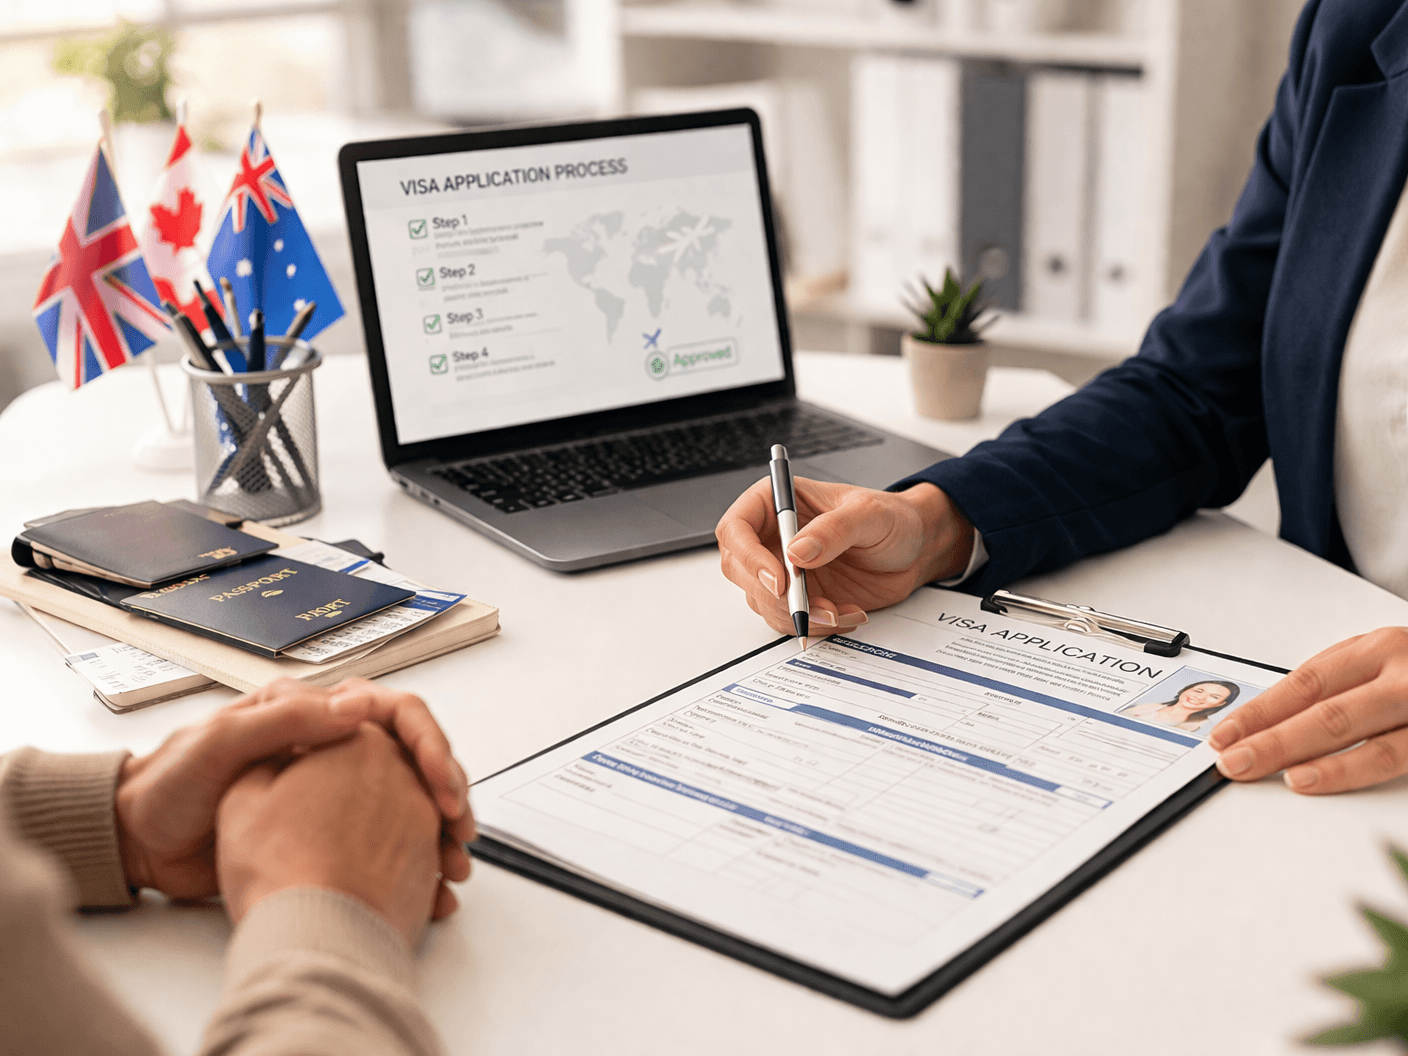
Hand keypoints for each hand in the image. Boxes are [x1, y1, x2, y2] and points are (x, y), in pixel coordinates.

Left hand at [115, 678, 473, 900]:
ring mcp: (336, 788)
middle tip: (457, 830)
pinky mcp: (329, 830)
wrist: (141, 843)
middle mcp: (334, 744)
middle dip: (447, 790)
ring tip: (451, 865)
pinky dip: (413, 859)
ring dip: (438, 830)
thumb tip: (357, 708)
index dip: (429, 745)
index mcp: (314, 713)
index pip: (396, 713)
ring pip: (410, 799)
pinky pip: (387, 838)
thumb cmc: (171, 785)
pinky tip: (426, 883)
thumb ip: (285, 721)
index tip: (441, 786)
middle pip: (415, 756)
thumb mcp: (221, 743)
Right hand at [715, 477, 973, 634]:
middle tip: (810, 606)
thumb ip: (834, 530)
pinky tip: (849, 613)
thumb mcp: (870, 515)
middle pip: (741, 571)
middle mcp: (773, 537)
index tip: (779, 580)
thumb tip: (795, 552)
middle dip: (775, 596)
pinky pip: (790, 620)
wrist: (915, 550)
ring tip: (840, 611)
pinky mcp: (799, 598)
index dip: (749, 557)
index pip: (737, 528)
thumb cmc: (892, 519)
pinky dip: (817, 626)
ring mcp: (784, 570)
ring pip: (764, 603)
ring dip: (799, 615)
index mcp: (779, 502)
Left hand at [1210, 628, 1407, 793]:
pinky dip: (1358, 774)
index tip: (1225, 735)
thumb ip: (1334, 684)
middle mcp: (1403, 677)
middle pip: (1329, 714)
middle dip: (1275, 742)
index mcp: (1376, 649)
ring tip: (1280, 777)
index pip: (1305, 684)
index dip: (1260, 713)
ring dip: (1320, 766)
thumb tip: (1269, 720)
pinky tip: (1330, 783)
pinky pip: (1398, 761)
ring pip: (1371, 745)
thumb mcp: (1380, 659)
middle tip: (1234, 762)